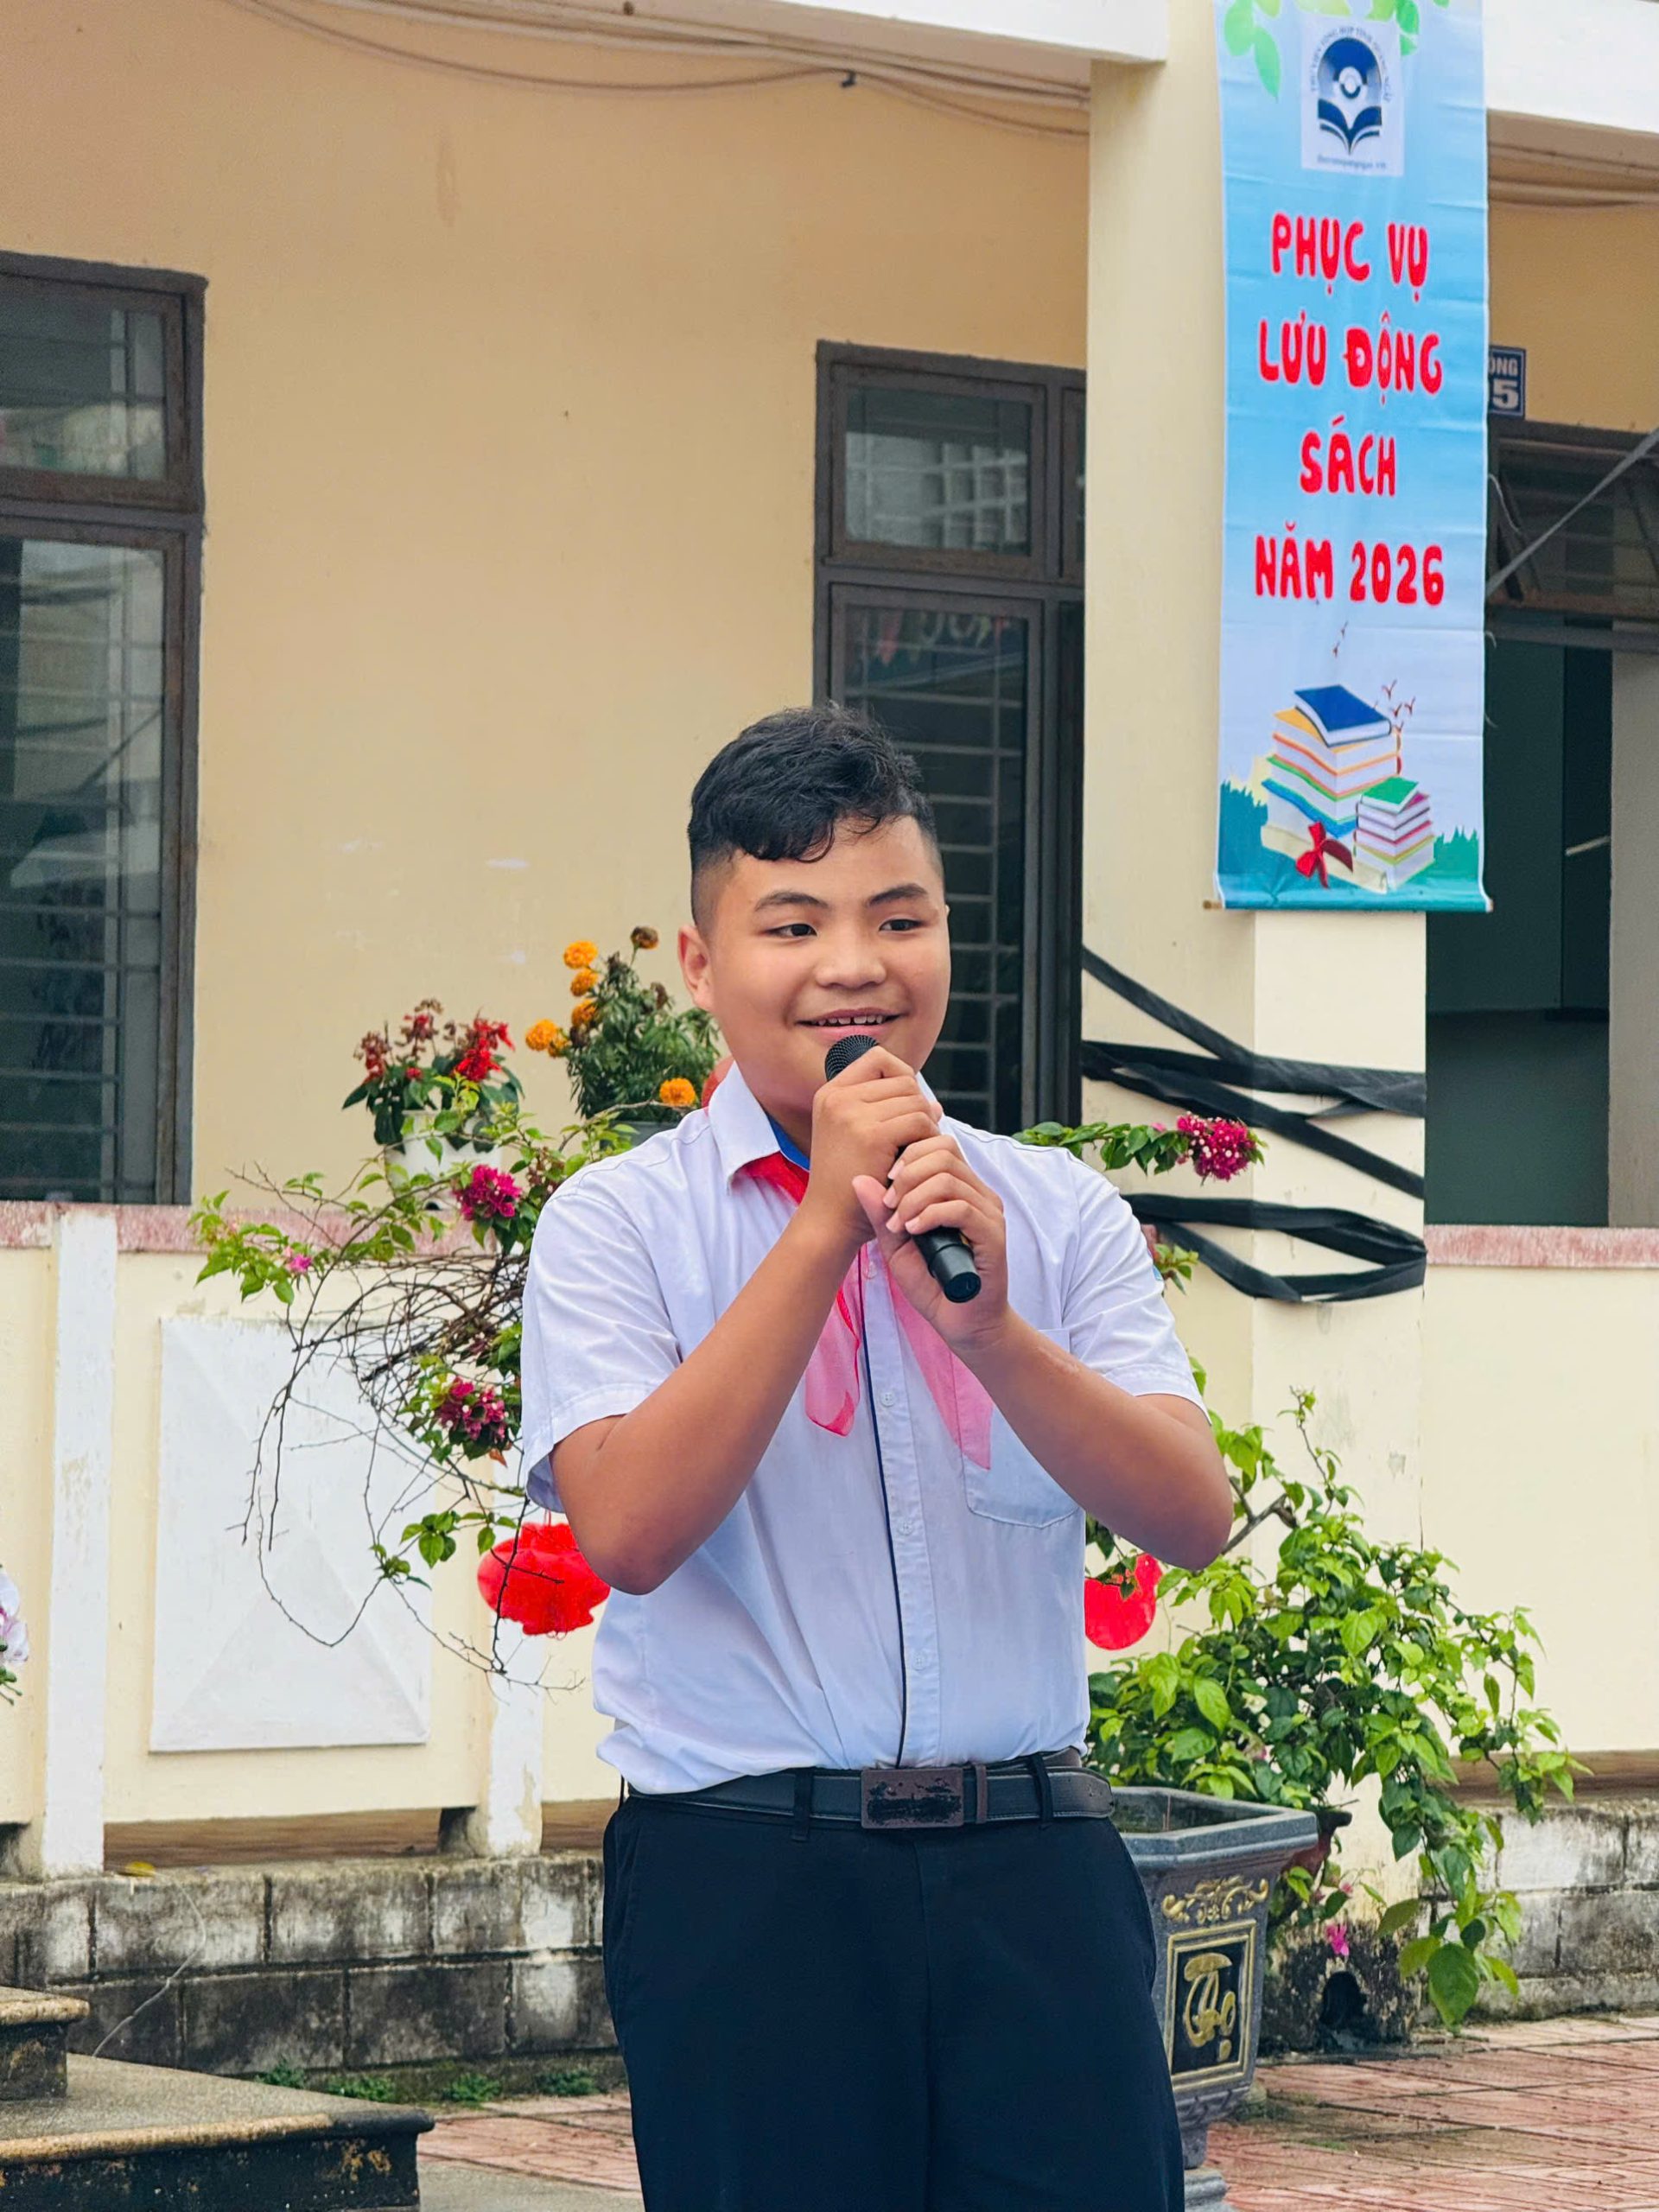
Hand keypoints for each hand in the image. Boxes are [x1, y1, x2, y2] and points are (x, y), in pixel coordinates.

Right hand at [797, 1047, 941, 1256]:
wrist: (830, 1221)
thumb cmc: (848, 1183)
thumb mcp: (857, 1139)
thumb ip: (889, 1114)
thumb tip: (935, 1103)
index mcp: (830, 1094)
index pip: (878, 1059)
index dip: (902, 1078)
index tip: (908, 1108)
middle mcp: (837, 1097)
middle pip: (903, 1080)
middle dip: (919, 1107)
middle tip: (918, 1139)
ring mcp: (851, 1114)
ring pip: (916, 1101)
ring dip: (926, 1125)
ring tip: (916, 1152)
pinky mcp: (871, 1135)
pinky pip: (920, 1122)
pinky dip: (927, 1140)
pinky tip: (915, 1161)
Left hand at [853, 1131, 1009, 1350]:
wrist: (962, 1324)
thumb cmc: (933, 1284)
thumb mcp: (895, 1245)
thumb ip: (881, 1214)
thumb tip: (858, 1179)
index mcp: (960, 1189)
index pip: (939, 1144)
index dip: (907, 1154)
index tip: (885, 1183)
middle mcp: (979, 1194)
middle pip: (944, 1151)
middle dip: (907, 1173)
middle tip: (889, 1204)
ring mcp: (989, 1213)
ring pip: (949, 1177)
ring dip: (914, 1197)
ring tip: (898, 1224)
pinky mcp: (993, 1235)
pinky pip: (961, 1208)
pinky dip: (930, 1215)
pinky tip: (913, 1231)